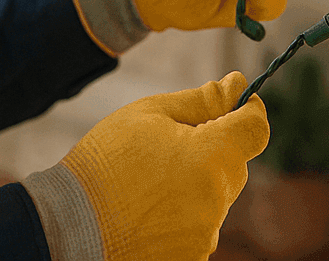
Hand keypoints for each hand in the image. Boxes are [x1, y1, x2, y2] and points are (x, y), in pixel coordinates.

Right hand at [59, 72, 269, 260]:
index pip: (257, 129)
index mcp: (210, 156)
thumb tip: (237, 85)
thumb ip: (201, 100)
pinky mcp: (192, 257)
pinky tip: (148, 210)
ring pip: (215, 196)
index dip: (248, 112)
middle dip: (212, 150)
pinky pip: (200, 226)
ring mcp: (205, 234)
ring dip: (196, 184)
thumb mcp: (149, 115)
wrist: (71, 223)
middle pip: (234, 165)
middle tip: (167, 147)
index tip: (233, 106)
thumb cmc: (107, 161)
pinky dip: (182, 215)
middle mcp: (216, 199)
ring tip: (149, 184)